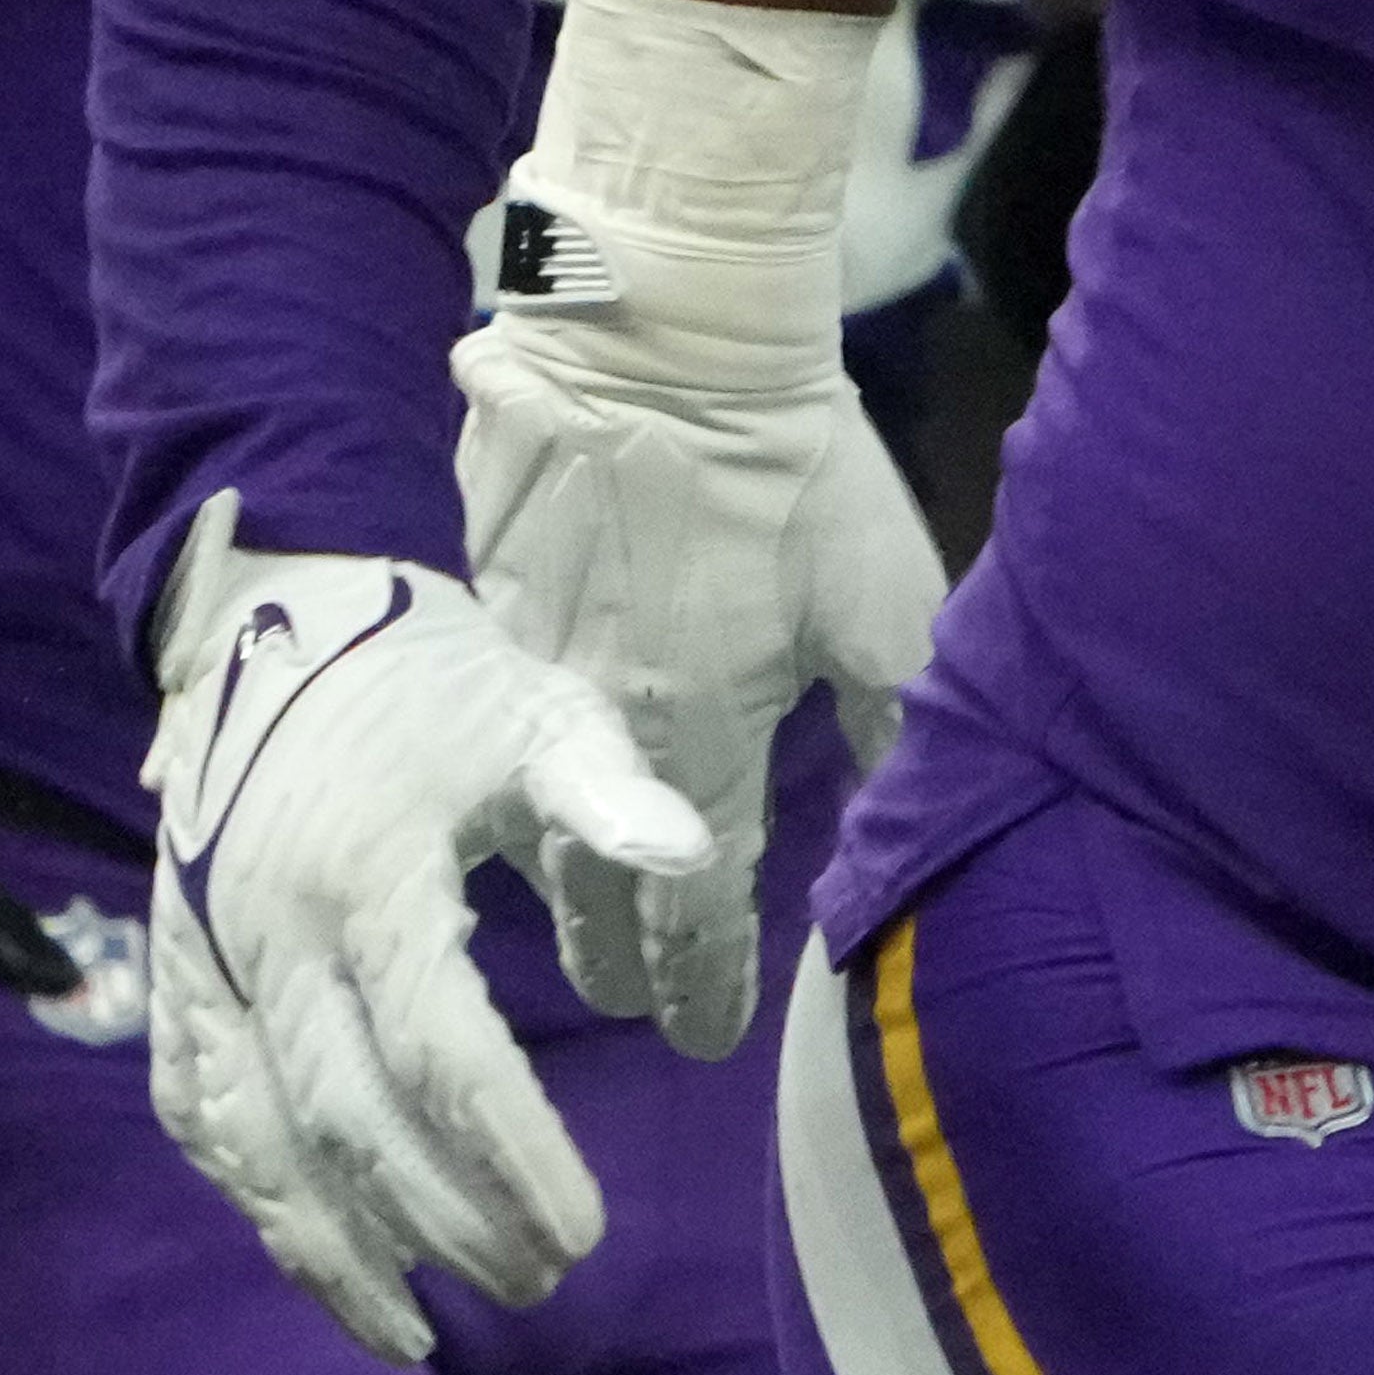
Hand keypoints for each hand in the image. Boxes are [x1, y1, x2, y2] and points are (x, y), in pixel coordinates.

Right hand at [139, 511, 697, 1355]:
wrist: (276, 617)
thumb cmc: (431, 673)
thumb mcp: (531, 707)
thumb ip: (604, 787)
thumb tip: (687, 857)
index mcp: (365, 873)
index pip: (441, 1055)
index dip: (511, 1157)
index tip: (583, 1234)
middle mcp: (266, 931)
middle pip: (349, 1122)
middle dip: (441, 1223)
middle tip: (537, 1281)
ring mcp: (203, 957)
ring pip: (253, 1142)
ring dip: (329, 1250)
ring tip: (411, 1334)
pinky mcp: (172, 969)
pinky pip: (195, 1109)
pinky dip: (251, 1194)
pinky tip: (313, 1251)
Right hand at [454, 241, 941, 1055]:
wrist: (661, 334)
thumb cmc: (791, 466)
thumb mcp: (882, 601)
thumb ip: (892, 724)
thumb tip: (903, 820)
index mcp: (700, 744)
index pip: (700, 912)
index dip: (705, 985)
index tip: (710, 1040)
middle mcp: (592, 734)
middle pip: (592, 893)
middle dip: (613, 965)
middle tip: (628, 1004)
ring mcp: (516, 670)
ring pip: (516, 817)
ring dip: (547, 878)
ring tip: (560, 922)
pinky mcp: (470, 602)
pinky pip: (474, 723)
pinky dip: (488, 775)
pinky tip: (494, 786)